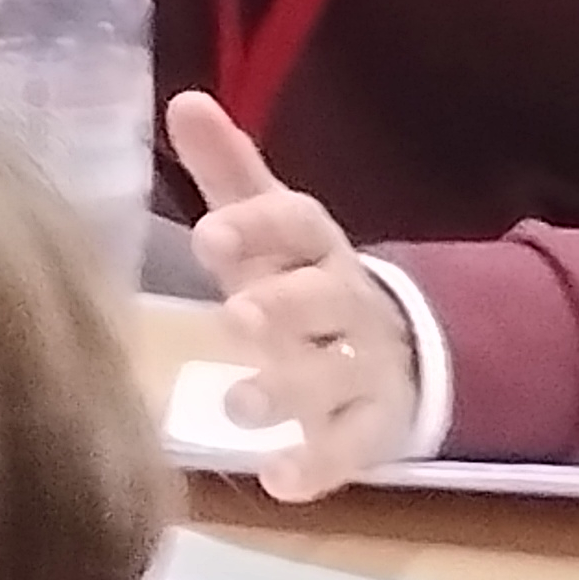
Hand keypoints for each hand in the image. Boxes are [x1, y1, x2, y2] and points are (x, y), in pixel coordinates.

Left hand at [169, 91, 420, 500]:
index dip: (258, 226)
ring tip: (236, 404)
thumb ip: (227, 171)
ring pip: (335, 378)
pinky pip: (350, 450)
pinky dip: (318, 466)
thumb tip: (182, 98)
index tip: (207, 236)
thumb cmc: (299, 277)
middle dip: (285, 307)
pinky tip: (279, 481)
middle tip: (238, 317)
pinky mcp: (372, 431)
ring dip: (288, 390)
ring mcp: (365, 369)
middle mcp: (346, 303)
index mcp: (315, 245)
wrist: (396, 350)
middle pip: (324, 300)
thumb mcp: (265, 224)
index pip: (296, 223)